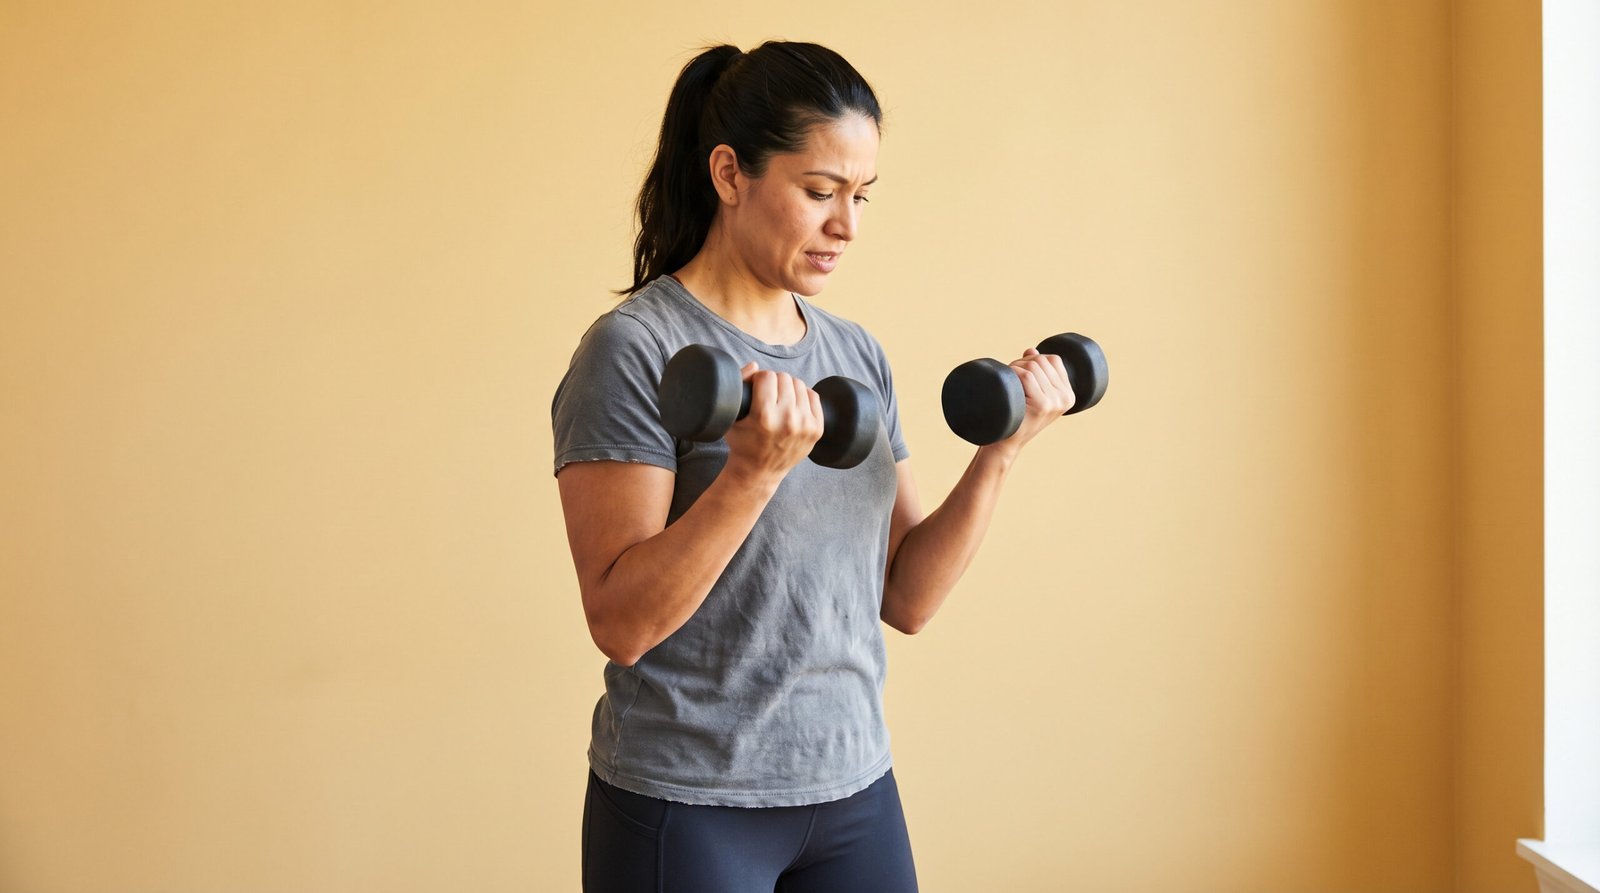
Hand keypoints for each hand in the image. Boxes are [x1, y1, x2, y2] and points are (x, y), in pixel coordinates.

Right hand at [721, 361, 823, 483]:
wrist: (760, 472)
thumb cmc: (742, 442)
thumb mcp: (731, 417)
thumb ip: (739, 386)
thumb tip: (755, 366)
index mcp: (764, 417)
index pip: (766, 376)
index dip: (758, 378)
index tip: (755, 386)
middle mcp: (787, 420)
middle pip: (784, 378)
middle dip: (773, 381)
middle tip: (767, 392)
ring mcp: (805, 425)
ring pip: (799, 384)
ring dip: (788, 386)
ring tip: (779, 397)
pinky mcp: (816, 429)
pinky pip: (812, 396)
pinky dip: (802, 395)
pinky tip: (792, 402)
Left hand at [989, 347, 1074, 455]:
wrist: (1006, 440)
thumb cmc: (1017, 415)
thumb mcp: (1032, 393)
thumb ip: (1037, 372)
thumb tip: (1032, 350)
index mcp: (1068, 395)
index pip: (1055, 360)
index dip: (1035, 358)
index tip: (1022, 371)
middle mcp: (1065, 398)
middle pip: (1042, 361)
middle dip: (1022, 362)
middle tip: (1011, 377)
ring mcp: (1055, 402)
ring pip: (1033, 366)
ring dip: (1015, 367)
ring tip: (1009, 382)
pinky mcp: (1042, 405)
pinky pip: (1026, 376)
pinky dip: (1013, 374)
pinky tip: (1008, 384)